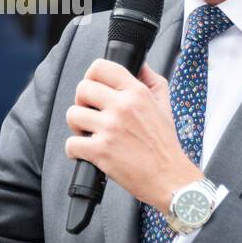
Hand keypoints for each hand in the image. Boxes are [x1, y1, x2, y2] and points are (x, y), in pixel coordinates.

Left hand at [63, 59, 202, 212]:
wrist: (170, 178)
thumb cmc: (166, 144)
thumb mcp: (165, 105)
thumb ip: (152, 81)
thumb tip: (140, 64)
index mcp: (137, 93)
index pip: (101, 67)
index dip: (91, 77)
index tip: (93, 90)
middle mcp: (123, 107)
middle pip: (82, 89)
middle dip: (82, 102)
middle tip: (90, 114)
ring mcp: (110, 129)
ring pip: (72, 114)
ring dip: (77, 126)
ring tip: (89, 134)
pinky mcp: (100, 151)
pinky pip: (71, 143)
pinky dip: (75, 151)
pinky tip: (87, 153)